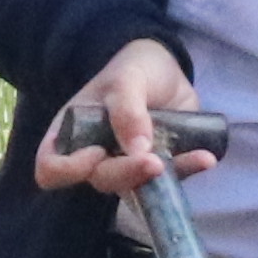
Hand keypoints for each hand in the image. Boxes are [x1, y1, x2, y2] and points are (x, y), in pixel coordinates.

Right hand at [39, 40, 209, 194]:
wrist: (163, 69)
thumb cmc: (132, 69)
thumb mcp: (127, 78)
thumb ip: (126, 109)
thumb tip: (138, 150)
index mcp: (70, 133)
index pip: (50, 168)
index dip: (69, 170)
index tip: (96, 153)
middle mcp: (93, 156)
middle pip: (101, 181)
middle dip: (128, 174)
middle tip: (155, 161)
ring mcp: (125, 165)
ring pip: (137, 189)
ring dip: (164, 180)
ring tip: (197, 158)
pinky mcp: (155, 168)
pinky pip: (170, 181)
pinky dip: (189, 171)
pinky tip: (207, 158)